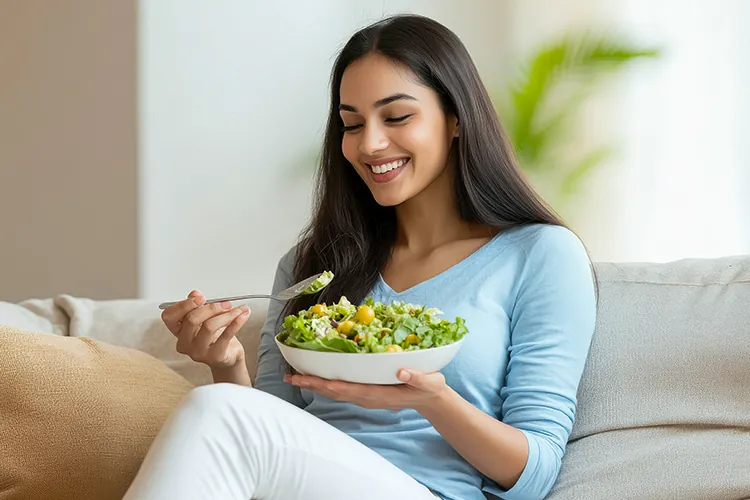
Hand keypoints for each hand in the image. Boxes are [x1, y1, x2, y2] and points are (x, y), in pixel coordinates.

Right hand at [161, 290, 249, 369]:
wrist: (228, 355)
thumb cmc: (214, 336)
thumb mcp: (205, 318)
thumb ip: (198, 305)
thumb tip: (195, 294)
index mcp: (178, 330)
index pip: (169, 316)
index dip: (183, 305)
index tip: (200, 297)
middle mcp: (184, 343)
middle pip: (192, 319)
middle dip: (211, 307)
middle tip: (225, 303)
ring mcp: (198, 352)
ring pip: (209, 326)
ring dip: (227, 314)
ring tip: (238, 309)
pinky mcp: (215, 356)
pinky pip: (226, 335)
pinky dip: (237, 322)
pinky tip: (243, 315)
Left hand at [284, 369, 448, 412]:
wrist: (430, 398)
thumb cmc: (428, 388)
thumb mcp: (429, 382)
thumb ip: (417, 378)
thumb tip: (402, 372)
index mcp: (376, 393)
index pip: (344, 389)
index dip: (324, 383)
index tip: (305, 378)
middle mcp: (366, 396)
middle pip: (333, 391)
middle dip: (310, 384)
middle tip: (289, 377)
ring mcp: (364, 395)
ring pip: (334, 391)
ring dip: (314, 384)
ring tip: (295, 377)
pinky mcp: (365, 391)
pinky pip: (341, 387)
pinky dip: (326, 382)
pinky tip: (316, 375)